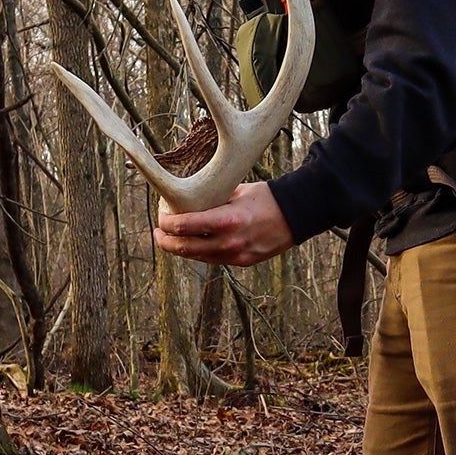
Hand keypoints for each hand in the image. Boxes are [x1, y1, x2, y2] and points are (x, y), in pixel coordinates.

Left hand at [155, 182, 290, 267]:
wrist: (297, 215)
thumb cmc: (267, 198)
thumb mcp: (237, 191)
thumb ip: (213, 199)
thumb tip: (189, 198)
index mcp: (226, 221)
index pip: (183, 227)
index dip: (166, 223)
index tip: (161, 216)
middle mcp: (228, 243)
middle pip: (184, 248)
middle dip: (165, 241)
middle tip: (158, 232)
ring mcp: (235, 256)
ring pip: (196, 257)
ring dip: (181, 249)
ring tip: (172, 239)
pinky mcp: (242, 262)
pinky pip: (213, 259)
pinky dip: (199, 252)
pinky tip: (195, 243)